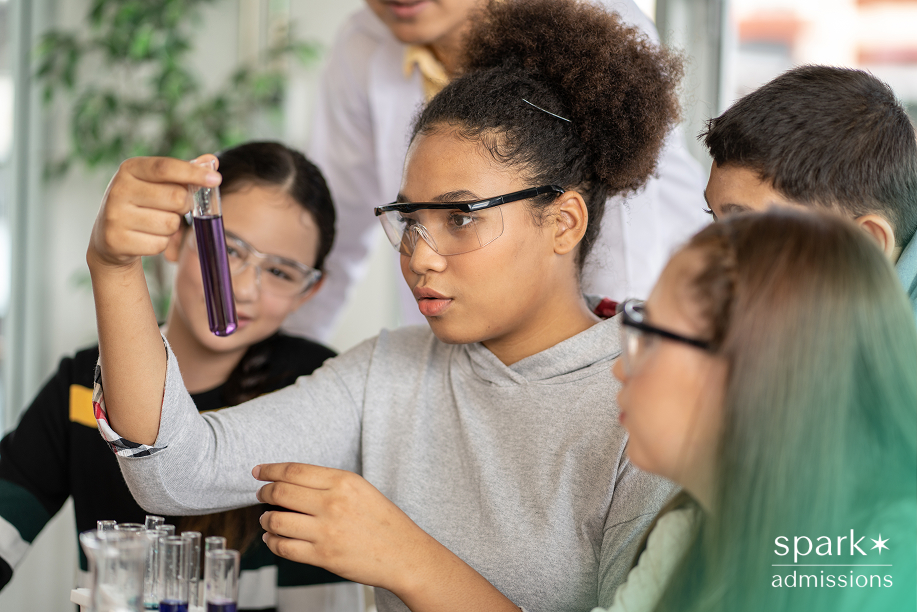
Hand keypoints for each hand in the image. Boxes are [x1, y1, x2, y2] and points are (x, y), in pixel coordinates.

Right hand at [88, 155, 220, 269]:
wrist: (110, 238)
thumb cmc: (143, 204)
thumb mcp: (157, 183)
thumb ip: (184, 172)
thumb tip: (212, 161)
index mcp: (130, 168)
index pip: (166, 167)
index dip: (194, 173)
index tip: (216, 180)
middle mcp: (119, 189)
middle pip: (176, 198)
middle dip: (184, 206)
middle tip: (173, 208)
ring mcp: (115, 215)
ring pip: (170, 224)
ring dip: (172, 227)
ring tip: (155, 223)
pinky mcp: (116, 240)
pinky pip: (160, 244)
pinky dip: (161, 243)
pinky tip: (146, 237)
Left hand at [254, 463, 433, 591]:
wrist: (404, 554)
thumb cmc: (384, 522)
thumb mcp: (361, 490)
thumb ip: (330, 484)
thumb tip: (292, 482)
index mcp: (343, 481)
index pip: (295, 470)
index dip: (271, 469)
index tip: (259, 470)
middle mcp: (333, 503)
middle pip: (282, 492)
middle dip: (264, 492)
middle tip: (260, 493)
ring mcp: (326, 531)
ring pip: (277, 520)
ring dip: (266, 519)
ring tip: (267, 519)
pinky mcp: (323, 556)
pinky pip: (284, 547)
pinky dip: (272, 541)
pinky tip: (273, 538)